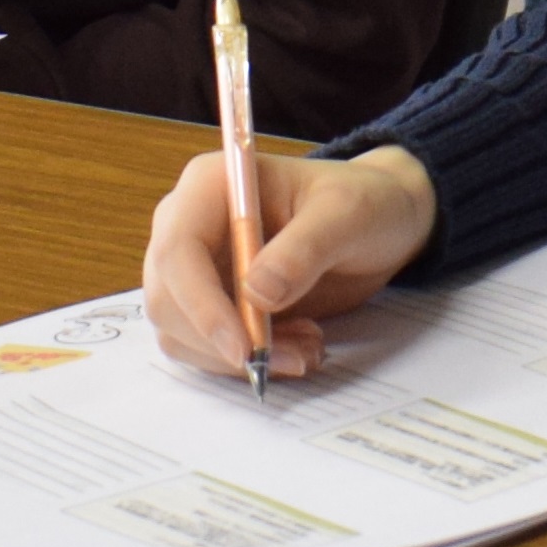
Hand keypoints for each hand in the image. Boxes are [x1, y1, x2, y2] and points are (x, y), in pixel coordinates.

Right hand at [143, 144, 437, 380]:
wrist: (379, 222)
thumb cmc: (362, 203)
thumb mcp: (346, 216)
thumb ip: (304, 249)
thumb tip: (257, 293)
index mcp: (210, 185)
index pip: (177, 250)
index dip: (201, 304)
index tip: (244, 348)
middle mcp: (189, 224)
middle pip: (167, 298)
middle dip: (221, 341)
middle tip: (290, 358)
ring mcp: (197, 266)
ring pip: (181, 331)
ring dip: (238, 356)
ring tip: (307, 347)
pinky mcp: (212, 303)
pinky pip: (205, 347)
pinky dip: (245, 360)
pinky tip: (296, 347)